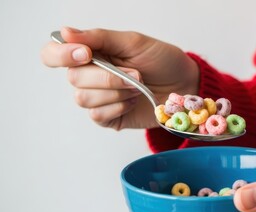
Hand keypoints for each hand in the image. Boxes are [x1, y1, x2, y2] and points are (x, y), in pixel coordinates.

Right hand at [41, 27, 198, 129]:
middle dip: (108, 77)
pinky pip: (98, 115)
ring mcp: (99, 98)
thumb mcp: (134, 42)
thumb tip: (65, 32)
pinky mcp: (109, 118)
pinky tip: (133, 101)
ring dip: (116, 92)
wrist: (185, 85)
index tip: (86, 54)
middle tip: (136, 74)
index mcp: (92, 54)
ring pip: (84, 99)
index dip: (62, 55)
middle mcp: (90, 76)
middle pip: (73, 79)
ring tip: (138, 87)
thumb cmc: (162, 61)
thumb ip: (100, 38)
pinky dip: (119, 106)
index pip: (54, 54)